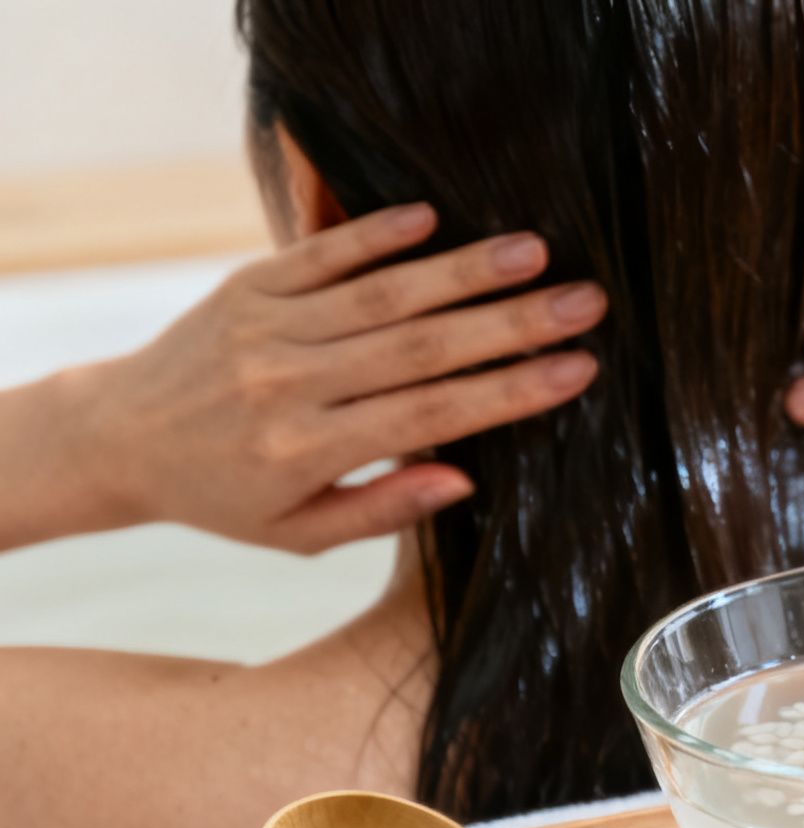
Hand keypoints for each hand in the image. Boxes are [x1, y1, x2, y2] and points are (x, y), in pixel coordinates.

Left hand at [62, 203, 606, 553]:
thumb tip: (462, 478)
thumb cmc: (224, 496)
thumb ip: (382, 511)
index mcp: (308, 452)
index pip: (430, 415)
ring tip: (535, 252)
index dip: (510, 391)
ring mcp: (266, 330)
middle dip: (512, 323)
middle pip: (420, 347)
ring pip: (381, 294)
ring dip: (464, 270)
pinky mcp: (247, 288)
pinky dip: (375, 233)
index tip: (578, 370)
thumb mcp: (299, 535)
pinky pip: (319, 254)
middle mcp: (289, 386)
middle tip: (587, 302)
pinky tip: (434, 216)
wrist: (117, 438)